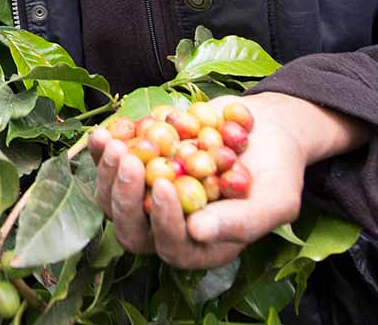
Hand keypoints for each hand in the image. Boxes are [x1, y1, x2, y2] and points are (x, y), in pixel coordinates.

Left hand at [88, 92, 367, 269]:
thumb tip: (198, 231)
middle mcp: (169, 225)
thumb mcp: (276, 199)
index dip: (163, 222)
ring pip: (110, 199)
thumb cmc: (276, 170)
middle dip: (124, 198)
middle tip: (131, 162)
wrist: (263, 129)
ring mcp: (147, 195)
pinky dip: (101, 151)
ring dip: (107, 173)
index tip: (165, 186)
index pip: (172, 247)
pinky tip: (105, 132)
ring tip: (115, 144)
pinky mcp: (136, 164)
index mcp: (202, 245)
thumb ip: (242, 221)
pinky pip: (107, 165)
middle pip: (131, 229)